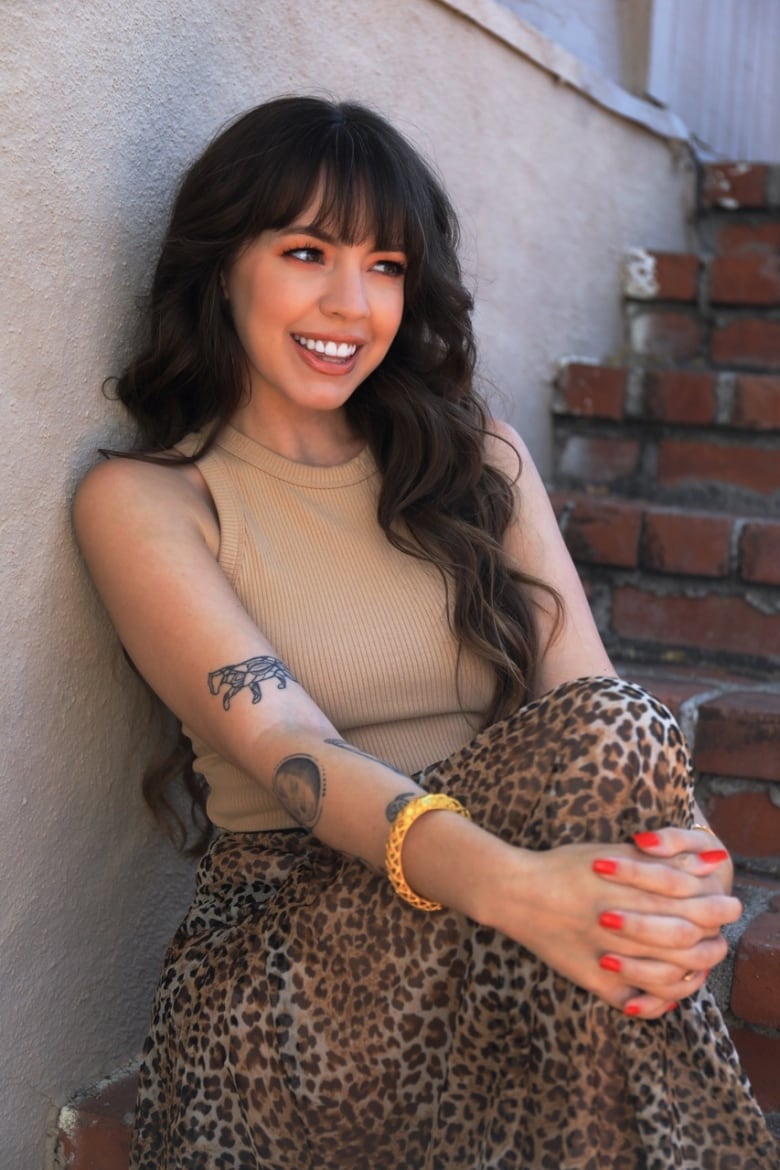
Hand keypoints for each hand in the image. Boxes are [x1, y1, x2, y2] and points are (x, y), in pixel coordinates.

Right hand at [487, 837, 740, 1019]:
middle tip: (719, 938)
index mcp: (635, 894)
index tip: (727, 904)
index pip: (696, 906)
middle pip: (688, 942)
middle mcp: (627, 928)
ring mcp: (610, 959)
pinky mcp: (593, 981)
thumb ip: (665, 860)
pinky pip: (634, 1002)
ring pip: (668, 978)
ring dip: (691, 974)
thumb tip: (711, 861)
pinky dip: (655, 1002)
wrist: (516, 891)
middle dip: (712, 941)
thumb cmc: (565, 867)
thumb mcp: (616, 854)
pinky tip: (665, 995)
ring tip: (698, 966)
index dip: (718, 907)